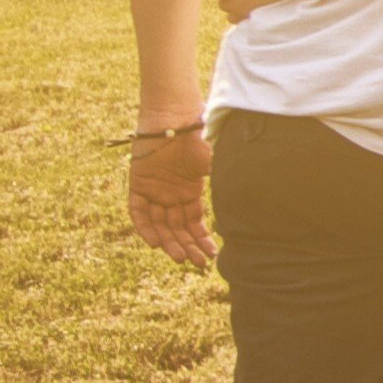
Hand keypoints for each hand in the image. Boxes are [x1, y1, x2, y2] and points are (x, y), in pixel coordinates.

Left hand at [125, 122, 213, 267]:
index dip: (201, 239)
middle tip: (197, 264)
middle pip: (177, 227)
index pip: (194, 222)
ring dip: (169, 242)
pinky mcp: (138, 185)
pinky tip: (156, 243)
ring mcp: (154, 191)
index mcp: (190, 190)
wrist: (175, 118)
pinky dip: (145, 228)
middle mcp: (171, 194)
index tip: (211, 254)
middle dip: (188, 246)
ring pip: (160, 224)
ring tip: (180, 258)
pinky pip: (138, 212)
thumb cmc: (199, 138)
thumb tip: (245, 205)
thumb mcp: (216, 165)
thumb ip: (224, 184)